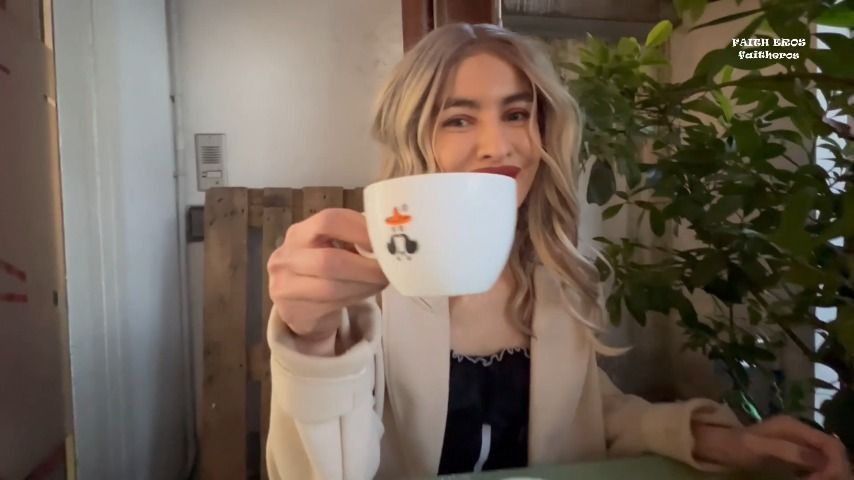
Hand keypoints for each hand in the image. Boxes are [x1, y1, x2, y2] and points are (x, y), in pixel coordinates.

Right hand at [267, 208, 387, 352]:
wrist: (296, 307)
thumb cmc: (320, 270)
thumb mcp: (330, 247)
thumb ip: (352, 239)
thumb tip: (387, 240)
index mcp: (299, 232)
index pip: (329, 221)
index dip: (360, 230)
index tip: (383, 242)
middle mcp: (286, 256)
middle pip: (329, 260)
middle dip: (365, 266)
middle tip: (389, 270)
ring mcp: (286, 286)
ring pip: (331, 287)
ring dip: (364, 285)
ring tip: (382, 281)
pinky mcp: (294, 311)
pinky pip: (331, 304)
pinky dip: (356, 297)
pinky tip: (367, 292)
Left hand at [693, 415, 850, 478]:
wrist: (720, 445)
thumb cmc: (735, 445)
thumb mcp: (758, 447)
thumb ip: (787, 450)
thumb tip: (817, 459)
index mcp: (794, 426)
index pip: (830, 443)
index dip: (833, 464)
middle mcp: (800, 431)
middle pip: (832, 451)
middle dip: (832, 470)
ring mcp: (798, 441)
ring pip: (826, 458)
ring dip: (826, 473)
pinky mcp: (794, 453)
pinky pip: (816, 464)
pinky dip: (818, 475)